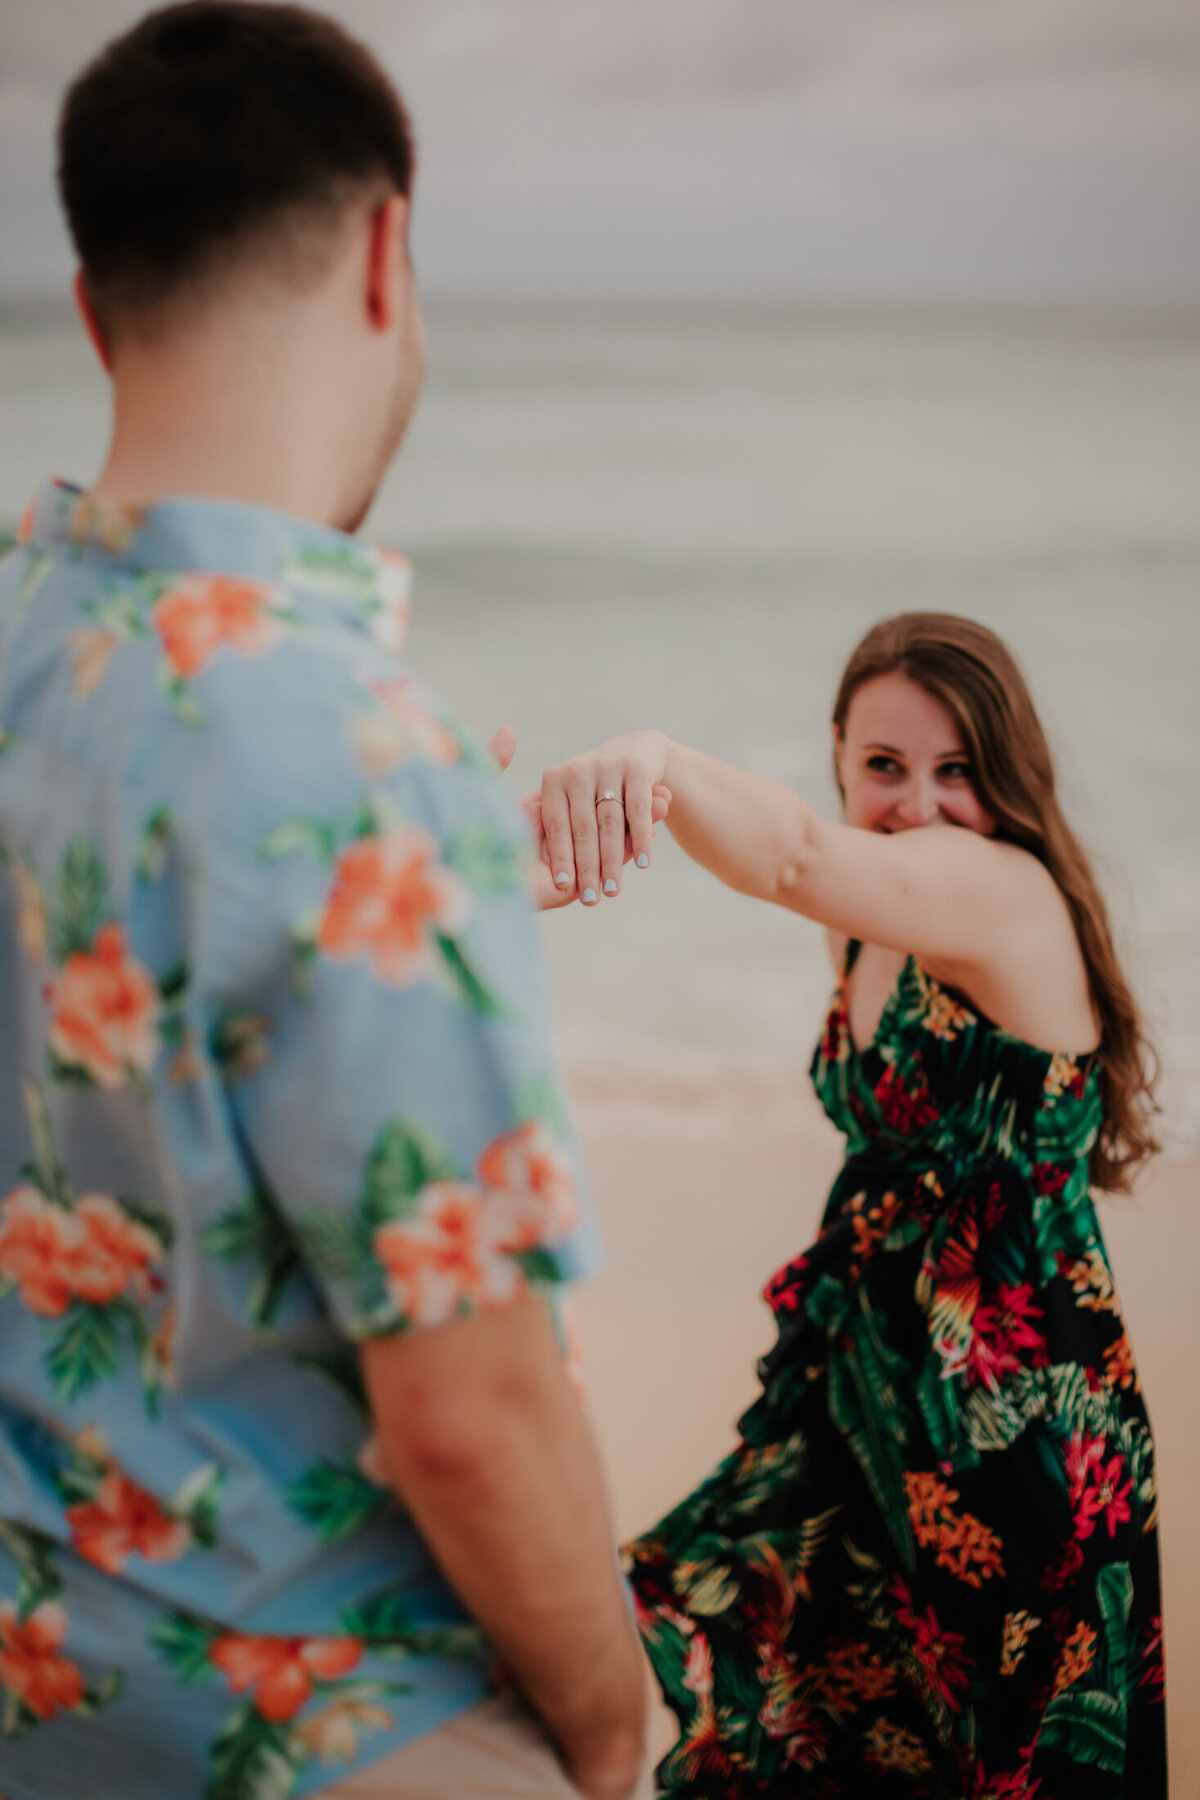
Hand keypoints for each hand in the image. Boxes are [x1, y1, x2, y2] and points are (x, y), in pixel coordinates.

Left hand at [487, 727, 669, 911]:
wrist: (637, 749)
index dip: (560, 856)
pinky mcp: (637, 768)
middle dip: (587, 868)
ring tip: (613, 891)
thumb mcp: (573, 798)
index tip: (563, 887)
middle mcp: (578, 770)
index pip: (556, 825)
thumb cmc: (596, 789)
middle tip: (591, 900)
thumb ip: (561, 828)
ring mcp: (608, 766)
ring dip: (612, 860)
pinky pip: (637, 810)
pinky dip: (640, 838)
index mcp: (554, 780)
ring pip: (610, 823)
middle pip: (583, 828)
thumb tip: (554, 877)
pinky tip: (642, 863)